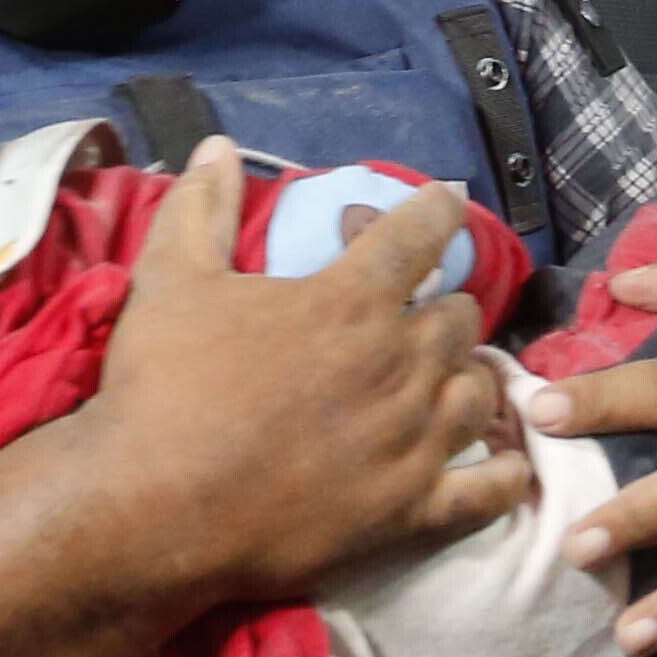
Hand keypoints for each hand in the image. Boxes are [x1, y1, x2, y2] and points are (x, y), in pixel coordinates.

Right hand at [87, 141, 531, 606]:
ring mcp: (414, 443)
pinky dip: (505, 476)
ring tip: (449, 380)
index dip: (437, 210)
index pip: (420, 234)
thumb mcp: (169, 280)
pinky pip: (487, 491)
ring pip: (480, 393)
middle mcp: (399, 364)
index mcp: (350, 301)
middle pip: (460, 318)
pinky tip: (507, 466)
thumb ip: (198, 207)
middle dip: (442, 306)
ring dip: (469, 378)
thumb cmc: (161, 389)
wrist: (150, 509)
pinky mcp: (412, 511)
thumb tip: (216, 144)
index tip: (444, 204)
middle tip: (416, 315)